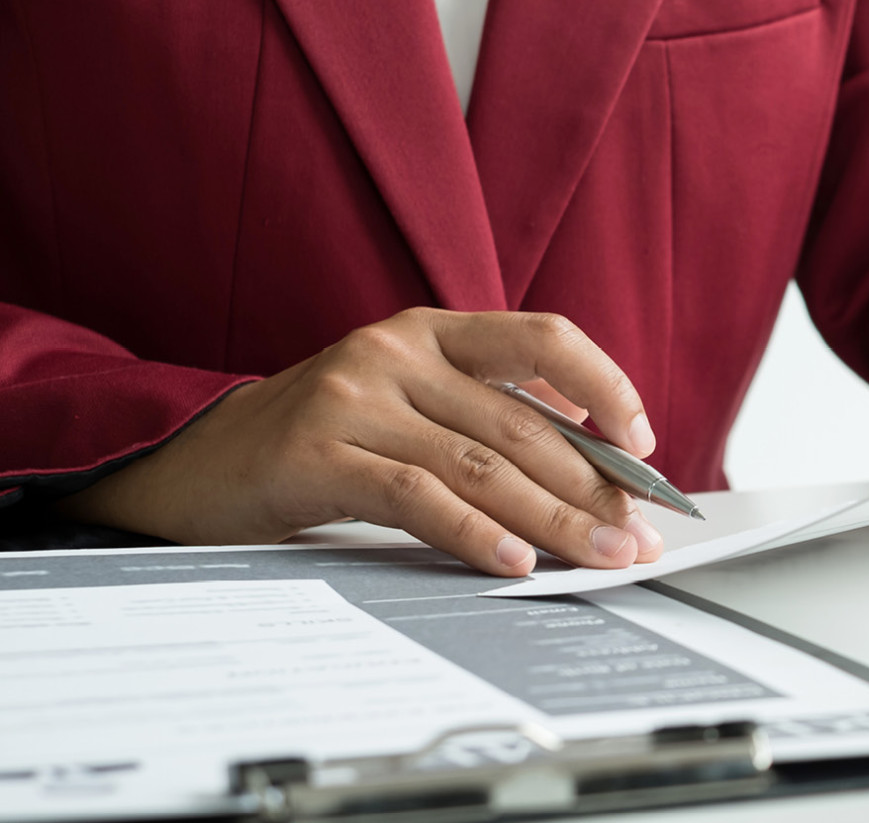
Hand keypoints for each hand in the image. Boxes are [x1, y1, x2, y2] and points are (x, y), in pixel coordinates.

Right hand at [54, 308, 665, 575]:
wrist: (199, 463)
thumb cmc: (323, 441)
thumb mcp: (410, 406)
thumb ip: (488, 420)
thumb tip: (599, 471)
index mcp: (432, 332)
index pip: (543, 338)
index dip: (604, 386)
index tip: (643, 446)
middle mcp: (397, 351)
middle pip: (521, 423)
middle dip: (592, 487)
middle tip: (636, 535)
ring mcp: (354, 397)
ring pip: (481, 464)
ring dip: (552, 520)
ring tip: (598, 556)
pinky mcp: (317, 453)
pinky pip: (417, 497)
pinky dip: (475, 533)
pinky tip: (514, 562)